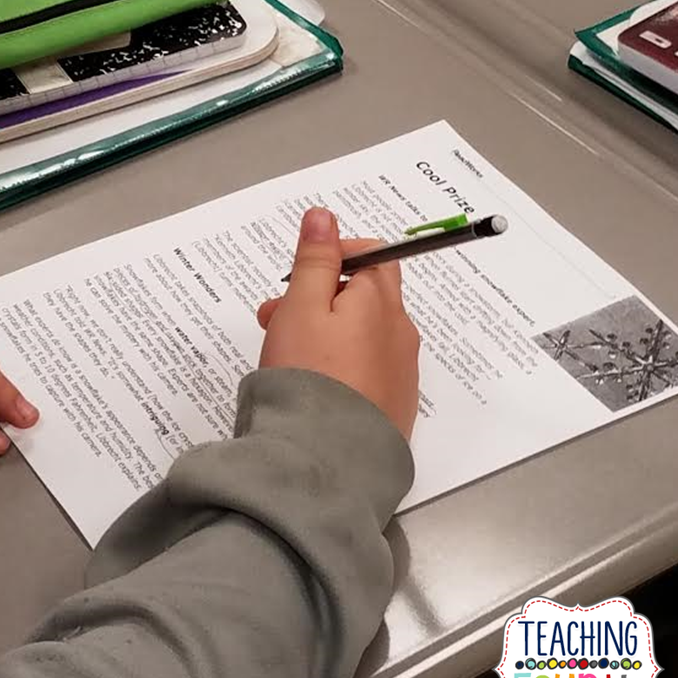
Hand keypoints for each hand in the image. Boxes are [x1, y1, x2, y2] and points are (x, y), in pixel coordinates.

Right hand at [257, 208, 418, 438]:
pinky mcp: (394, 407)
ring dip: (327, 331)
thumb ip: (314, 259)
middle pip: (366, 295)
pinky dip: (342, 365)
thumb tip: (325, 216)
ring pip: (364, 334)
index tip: (301, 273)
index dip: (335, 255)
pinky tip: (313, 384)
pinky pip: (369, 370)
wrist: (327, 461)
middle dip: (321, 295)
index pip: (374, 255)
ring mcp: (401, 373)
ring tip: (286, 354)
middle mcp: (400, 333)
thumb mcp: (300, 306)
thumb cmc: (309, 377)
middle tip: (276, 315)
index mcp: (381, 302)